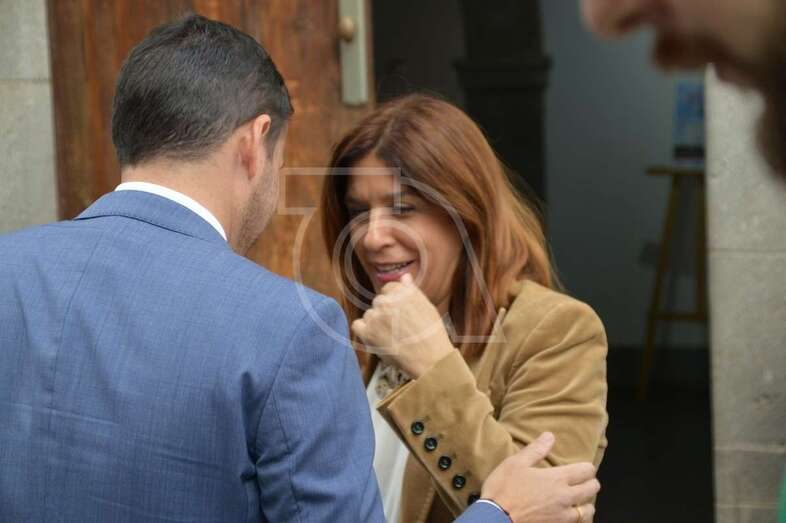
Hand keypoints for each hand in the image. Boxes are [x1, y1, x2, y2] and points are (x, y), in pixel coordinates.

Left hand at [351, 273, 453, 377]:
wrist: (430, 358)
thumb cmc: (431, 334)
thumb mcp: (426, 306)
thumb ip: (411, 290)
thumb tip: (404, 276)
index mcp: (401, 292)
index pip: (388, 288)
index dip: (394, 301)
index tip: (399, 313)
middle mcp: (386, 301)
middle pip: (378, 302)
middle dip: (385, 312)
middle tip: (398, 327)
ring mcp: (375, 316)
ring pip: (369, 315)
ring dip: (376, 323)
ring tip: (391, 336)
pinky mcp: (367, 332)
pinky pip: (357, 325)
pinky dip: (364, 331)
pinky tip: (377, 338)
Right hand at [481, 433, 598, 522]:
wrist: (495, 518)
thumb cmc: (504, 489)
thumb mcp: (516, 463)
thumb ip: (536, 450)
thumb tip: (549, 436)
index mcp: (557, 479)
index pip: (586, 470)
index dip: (587, 467)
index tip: (582, 467)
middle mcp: (564, 497)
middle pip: (592, 489)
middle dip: (591, 483)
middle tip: (584, 481)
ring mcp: (562, 516)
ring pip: (588, 510)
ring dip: (586, 504)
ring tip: (580, 501)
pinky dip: (577, 519)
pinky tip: (569, 515)